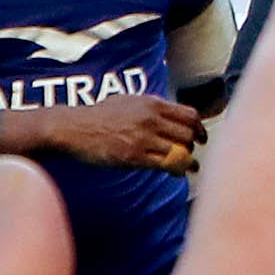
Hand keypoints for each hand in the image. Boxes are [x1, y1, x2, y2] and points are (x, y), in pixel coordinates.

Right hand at [35, 95, 204, 170]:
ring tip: (190, 167)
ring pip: (180, 151)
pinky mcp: (134, 157)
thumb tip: (172, 115)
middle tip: (191, 153)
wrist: (73, 128)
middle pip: (188, 134)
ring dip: (187, 161)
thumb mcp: (129, 102)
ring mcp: (143, 138)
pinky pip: (165, 165)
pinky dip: (176, 170)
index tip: (200, 138)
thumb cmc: (99, 116)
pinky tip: (176, 173)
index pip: (189, 115)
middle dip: (193, 146)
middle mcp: (151, 119)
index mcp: (152, 104)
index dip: (199, 128)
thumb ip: (152, 108)